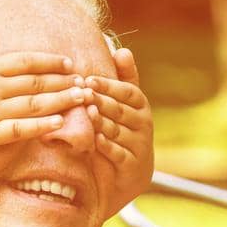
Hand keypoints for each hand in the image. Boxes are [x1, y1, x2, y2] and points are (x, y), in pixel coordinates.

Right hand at [0, 23, 84, 160]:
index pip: (24, 61)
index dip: (49, 61)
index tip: (69, 62)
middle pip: (36, 82)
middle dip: (64, 81)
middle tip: (87, 82)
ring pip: (33, 104)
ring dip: (61, 100)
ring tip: (83, 99)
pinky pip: (19, 129)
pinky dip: (40, 125)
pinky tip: (60, 122)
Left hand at [84, 48, 153, 212]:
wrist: (127, 176)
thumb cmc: (122, 131)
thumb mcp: (124, 105)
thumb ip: (124, 79)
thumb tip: (122, 50)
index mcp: (141, 106)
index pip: (129, 91)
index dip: (110, 85)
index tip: (88, 79)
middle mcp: (144, 125)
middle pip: (122, 110)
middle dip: (102, 101)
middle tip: (82, 93)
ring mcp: (139, 146)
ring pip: (119, 131)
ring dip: (102, 121)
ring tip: (87, 113)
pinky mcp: (132, 166)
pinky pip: (119, 154)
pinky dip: (107, 146)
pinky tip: (94, 139)